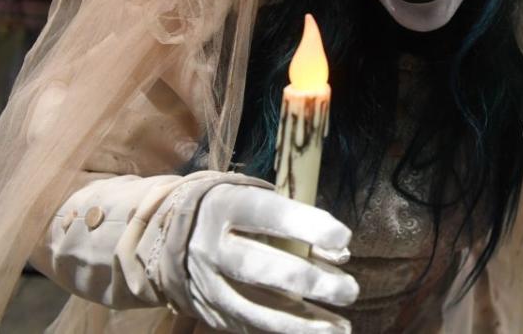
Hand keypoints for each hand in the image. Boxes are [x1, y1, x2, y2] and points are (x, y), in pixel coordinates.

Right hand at [186, 184, 358, 332]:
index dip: (306, 225)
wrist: (173, 237)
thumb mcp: (259, 201)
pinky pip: (251, 326)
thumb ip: (297, 222)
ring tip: (341, 327)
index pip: (267, 214)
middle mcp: (212, 247)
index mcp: (226, 206)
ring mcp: (209, 285)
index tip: (342, 237)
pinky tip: (316, 332)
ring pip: (256, 308)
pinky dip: (286, 332)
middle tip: (350, 290)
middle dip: (309, 281)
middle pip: (260, 267)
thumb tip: (340, 253)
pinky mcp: (212, 312)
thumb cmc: (236, 212)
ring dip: (303, 322)